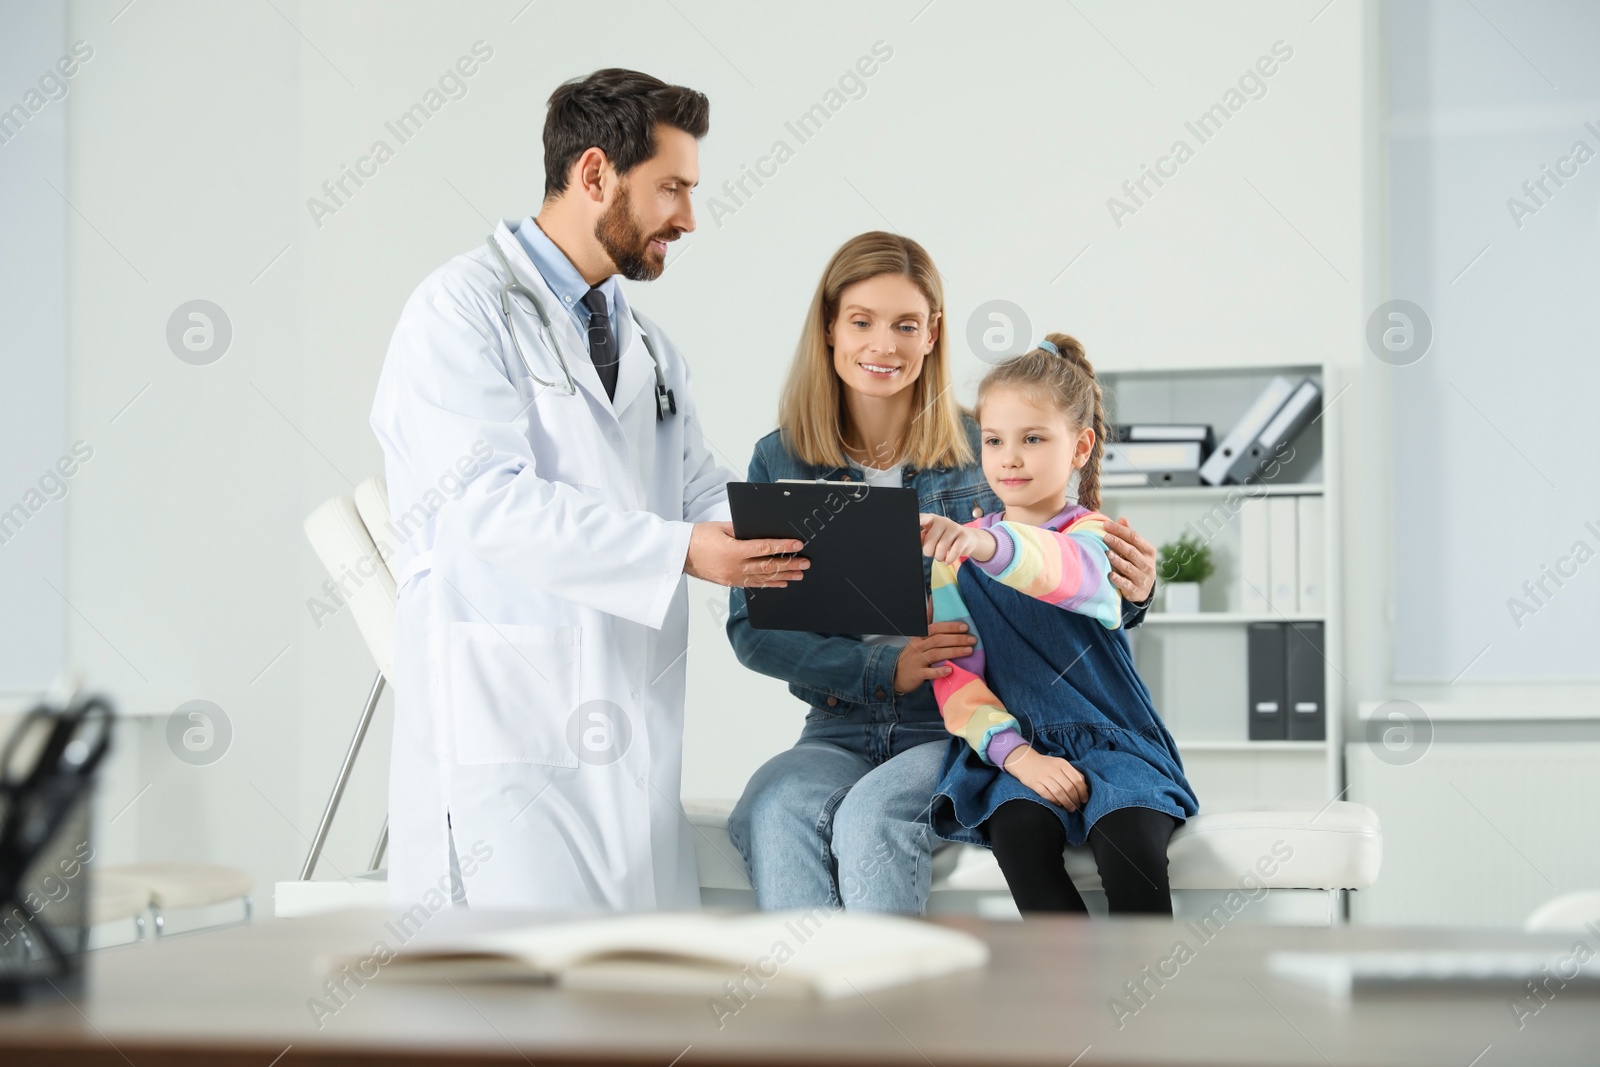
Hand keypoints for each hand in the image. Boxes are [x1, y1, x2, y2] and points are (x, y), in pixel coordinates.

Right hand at [684, 522, 807, 587]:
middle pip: (768, 566)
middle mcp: (735, 567)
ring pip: (764, 578)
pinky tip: (781, 582)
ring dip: (784, 576)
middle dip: (789, 564)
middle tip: (805, 562)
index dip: (783, 546)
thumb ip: (743, 530)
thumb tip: (763, 531)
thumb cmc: (699, 537)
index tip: (797, 544)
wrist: (680, 554)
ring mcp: (733, 577)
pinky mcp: (731, 583)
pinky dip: (770, 583)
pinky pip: (754, 584)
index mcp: (732, 551)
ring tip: (799, 574)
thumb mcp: (722, 527)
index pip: (764, 548)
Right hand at [892, 597, 977, 693]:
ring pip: (935, 654)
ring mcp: (917, 660)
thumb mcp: (918, 635)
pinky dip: (939, 671)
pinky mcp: (917, 674)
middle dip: (956, 639)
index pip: (935, 628)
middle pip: (937, 640)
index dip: (950, 626)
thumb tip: (933, 598)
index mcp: (920, 636)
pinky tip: (950, 670)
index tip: (965, 626)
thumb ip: (927, 619)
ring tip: (968, 651)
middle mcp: (918, 646)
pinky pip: (928, 673)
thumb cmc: (913, 653)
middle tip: (972, 639)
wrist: (896, 674)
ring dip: (953, 652)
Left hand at [918, 513, 996, 566]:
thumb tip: (916, 540)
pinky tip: (947, 560)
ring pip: (942, 548)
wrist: (966, 538)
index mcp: (931, 519)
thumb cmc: (943, 538)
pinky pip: (954, 552)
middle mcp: (942, 521)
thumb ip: (922, 538)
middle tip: (932, 553)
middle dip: (929, 552)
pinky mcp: (964, 536)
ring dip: (939, 557)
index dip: (915, 523)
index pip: (921, 519)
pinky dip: (949, 560)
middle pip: (930, 540)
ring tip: (940, 556)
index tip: (909, 528)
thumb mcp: (931, 536)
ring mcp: (954, 527)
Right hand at [1002, 745, 1089, 810]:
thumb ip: (1073, 773)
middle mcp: (1053, 769)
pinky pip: (1047, 795)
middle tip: (1077, 805)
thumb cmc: (1045, 764)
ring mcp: (1043, 776)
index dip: (1082, 791)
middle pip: (1068, 787)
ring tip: (1070, 808)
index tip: (1084, 799)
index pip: (1077, 779)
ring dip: (1066, 803)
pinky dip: (1054, 801)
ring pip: (1059, 793)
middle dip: (1075, 799)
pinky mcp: (1034, 783)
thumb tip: (1084, 787)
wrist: (1023, 760)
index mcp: (1062, 763)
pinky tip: (1058, 805)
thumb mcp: (1060, 764)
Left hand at [1102, 517, 1155, 601]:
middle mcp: (1147, 565)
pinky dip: (1118, 580)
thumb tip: (1122, 519)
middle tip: (1105, 537)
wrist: (1142, 589)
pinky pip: (1126, 584)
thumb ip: (1129, 536)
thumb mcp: (1136, 550)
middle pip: (1132, 551)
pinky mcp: (1135, 591)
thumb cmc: (1136, 564)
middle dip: (1118, 543)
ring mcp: (1142, 578)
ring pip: (1129, 568)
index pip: (1134, 537)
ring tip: (1107, 553)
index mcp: (1149, 551)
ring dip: (1117, 560)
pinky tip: (1110, 574)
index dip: (1120, 530)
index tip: (1106, 524)